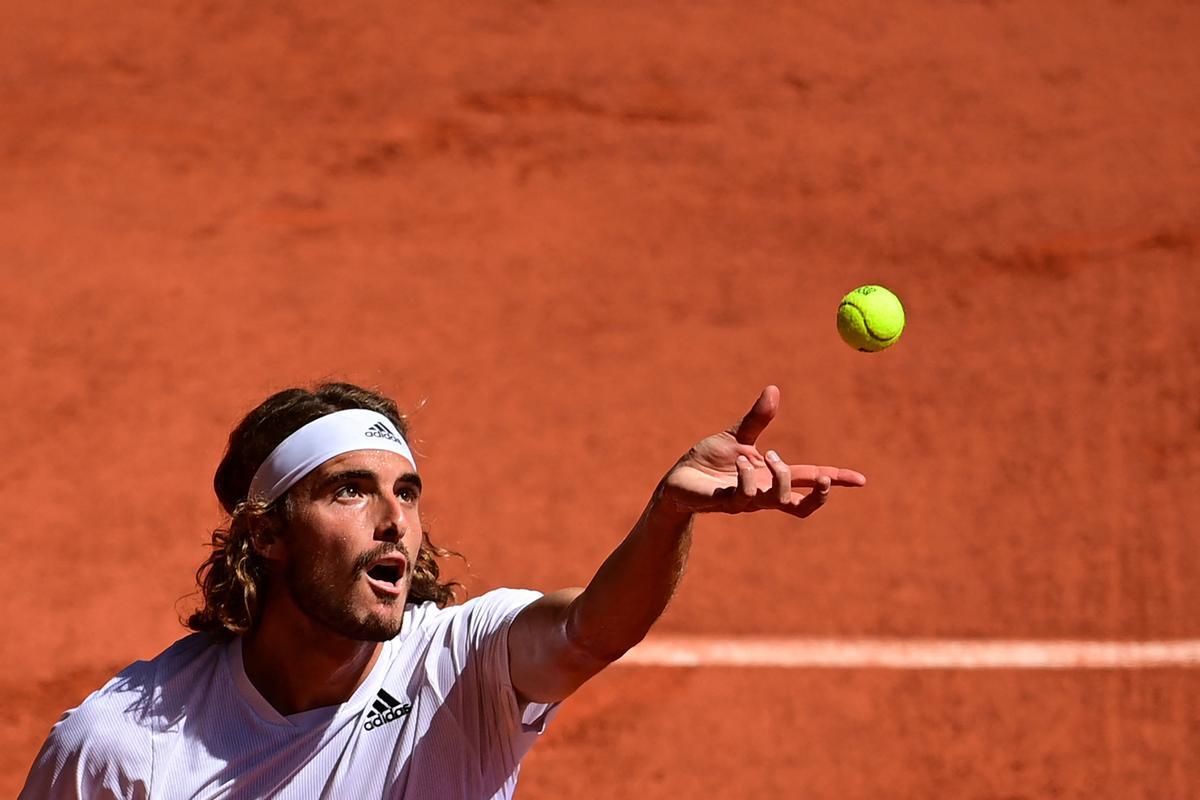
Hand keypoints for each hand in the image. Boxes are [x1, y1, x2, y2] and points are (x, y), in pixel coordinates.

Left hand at [657, 386, 865, 516]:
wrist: (677, 479)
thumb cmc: (708, 461)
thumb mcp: (736, 436)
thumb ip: (758, 418)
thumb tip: (774, 389)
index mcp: (770, 477)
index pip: (810, 479)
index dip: (836, 480)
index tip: (861, 480)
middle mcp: (763, 494)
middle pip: (802, 505)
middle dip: (820, 495)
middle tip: (823, 477)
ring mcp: (747, 502)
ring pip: (778, 499)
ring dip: (778, 474)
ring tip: (761, 456)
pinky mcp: (726, 504)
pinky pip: (745, 496)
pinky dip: (748, 476)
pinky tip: (739, 462)